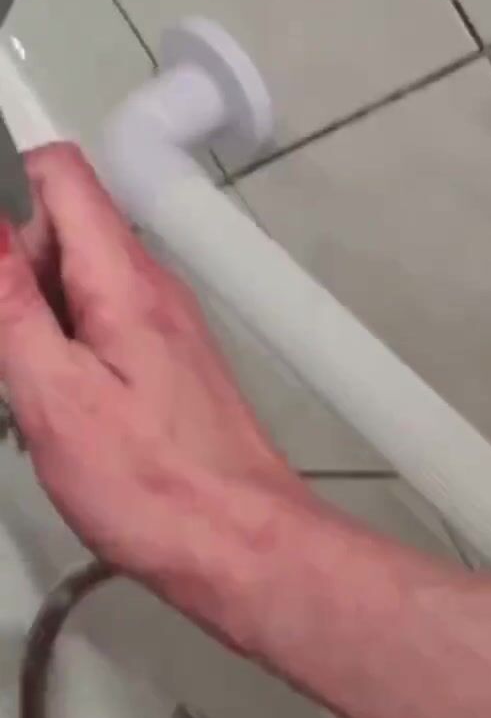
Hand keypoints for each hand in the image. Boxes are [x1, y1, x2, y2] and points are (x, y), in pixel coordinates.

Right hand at [0, 143, 307, 595]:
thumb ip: (10, 300)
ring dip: (29, 319)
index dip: (2, 192)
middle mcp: (149, 282)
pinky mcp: (164, 359)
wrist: (240, 544)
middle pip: (61, 226)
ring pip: (74, 280)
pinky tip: (50, 411)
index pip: (59, 173)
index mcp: (123, 275)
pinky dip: (59, 349)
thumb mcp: (54, 392)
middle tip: (4, 351)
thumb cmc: (146, 480)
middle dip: (8, 271)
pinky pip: (97, 323)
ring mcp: (161, 321)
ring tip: (20, 392)